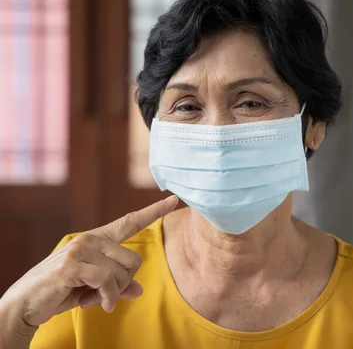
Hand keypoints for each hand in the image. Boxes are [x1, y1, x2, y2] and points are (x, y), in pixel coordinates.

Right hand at [0, 195, 177, 328]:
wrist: (25, 304)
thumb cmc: (61, 293)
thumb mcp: (94, 289)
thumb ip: (118, 286)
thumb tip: (140, 290)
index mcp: (98, 240)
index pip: (130, 221)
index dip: (153, 211)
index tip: (174, 200)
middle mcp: (91, 239)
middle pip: (135, 260)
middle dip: (125, 282)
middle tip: (106, 294)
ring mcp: (81, 250)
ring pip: (123, 272)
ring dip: (114, 292)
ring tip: (96, 298)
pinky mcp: (73, 265)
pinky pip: (108, 281)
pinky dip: (108, 297)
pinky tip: (99, 305)